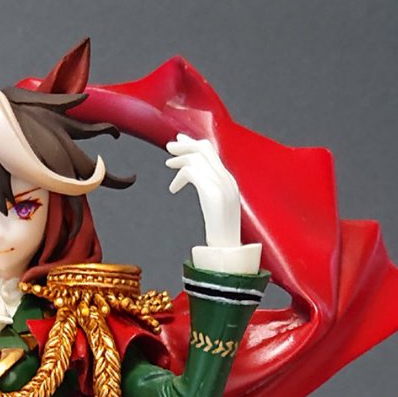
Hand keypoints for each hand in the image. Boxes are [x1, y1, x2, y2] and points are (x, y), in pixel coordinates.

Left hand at [165, 133, 241, 249]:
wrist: (228, 254)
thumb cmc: (221, 237)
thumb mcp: (216, 211)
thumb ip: (210, 193)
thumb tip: (197, 182)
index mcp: (229, 182)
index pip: (211, 153)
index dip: (194, 145)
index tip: (180, 142)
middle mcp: (227, 180)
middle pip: (205, 148)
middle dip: (185, 144)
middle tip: (169, 146)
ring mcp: (221, 186)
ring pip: (197, 157)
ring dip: (179, 158)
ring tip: (168, 164)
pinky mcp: (213, 194)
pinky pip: (192, 172)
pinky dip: (179, 177)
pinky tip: (173, 189)